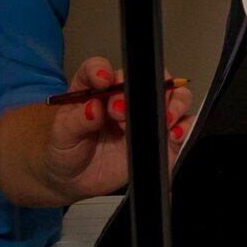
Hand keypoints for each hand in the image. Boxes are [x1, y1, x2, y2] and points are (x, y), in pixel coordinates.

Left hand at [0, 57, 191, 208]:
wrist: (73, 178)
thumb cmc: (65, 150)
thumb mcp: (62, 136)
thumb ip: (76, 121)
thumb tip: (93, 109)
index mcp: (96, 89)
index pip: (100, 68)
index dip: (102, 70)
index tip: (102, 81)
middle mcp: (124, 97)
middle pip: (147, 77)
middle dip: (143, 90)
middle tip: (122, 113)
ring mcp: (144, 115)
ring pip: (174, 95)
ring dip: (173, 103)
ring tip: (162, 119)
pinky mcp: (158, 136)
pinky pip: (183, 124)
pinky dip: (184, 126)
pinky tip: (172, 134)